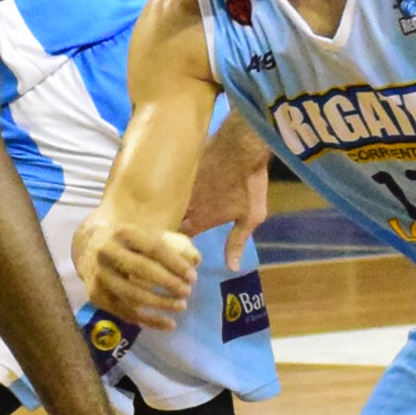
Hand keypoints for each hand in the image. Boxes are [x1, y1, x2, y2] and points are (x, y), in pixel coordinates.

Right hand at [75, 214, 199, 329]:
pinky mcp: (96, 296)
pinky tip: (168, 323)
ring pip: (131, 294)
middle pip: (140, 269)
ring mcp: (99, 275)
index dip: (174, 263)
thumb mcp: (147, 234)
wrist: (89, 247)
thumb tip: (196, 260)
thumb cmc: (130, 242)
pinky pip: (125, 312)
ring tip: (181, 306)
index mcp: (124, 232)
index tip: (193, 276)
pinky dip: (148, 321)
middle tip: (187, 291)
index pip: (153, 247)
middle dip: (167, 282)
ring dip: (159, 303)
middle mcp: (107, 252)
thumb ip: (175, 244)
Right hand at [180, 128, 270, 271]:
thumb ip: (237, 242)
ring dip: (166, 207)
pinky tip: (167, 188)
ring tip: (164, 213)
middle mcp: (187, 205)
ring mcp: (182, 185)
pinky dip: (169, 187)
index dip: (178, 246)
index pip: (181, 239)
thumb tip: (232, 268)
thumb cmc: (249, 185)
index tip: (178, 250)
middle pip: (170, 221)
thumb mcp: (251, 217)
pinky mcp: (183, 168)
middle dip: (168, 227)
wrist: (241, 146)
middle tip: (168, 233)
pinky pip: (170, 181)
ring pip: (167, 201)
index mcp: (201, 219)